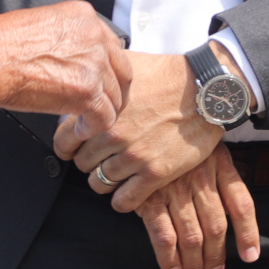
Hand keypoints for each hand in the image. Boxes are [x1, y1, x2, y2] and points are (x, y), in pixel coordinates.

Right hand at [0, 2, 132, 132]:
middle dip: (114, 92)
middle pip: (122, 71)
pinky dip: (94, 127)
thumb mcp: (42, 24)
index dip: (108, 69)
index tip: (102, 82)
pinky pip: (105, 117)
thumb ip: (67, 37)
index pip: (112, 46)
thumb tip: (73, 58)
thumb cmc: (1, 45)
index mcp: (83, 17)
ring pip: (115, 96)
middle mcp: (94, 36)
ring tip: (85, 122)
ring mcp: (93, 64)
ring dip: (102, 112)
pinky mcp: (86, 91)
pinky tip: (80, 129)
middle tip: (104, 106)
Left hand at [53, 50, 219, 211]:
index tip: (74, 146)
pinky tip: (129, 188)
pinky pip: (124, 201)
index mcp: (102, 111)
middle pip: (82, 164)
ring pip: (99, 184)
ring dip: (105, 180)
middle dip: (89, 161)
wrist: (205, 91)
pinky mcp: (156, 173)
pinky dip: (123, 199)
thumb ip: (97, 78)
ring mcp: (134, 156)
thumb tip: (78, 85)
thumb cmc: (166, 76)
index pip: (63, 140)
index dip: (68, 144)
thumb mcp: (124, 67)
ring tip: (116, 171)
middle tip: (102, 156)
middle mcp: (113, 136)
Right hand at [136, 144, 259, 268]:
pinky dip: (168, 257)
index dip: (248, 233)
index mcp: (219, 163)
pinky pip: (163, 234)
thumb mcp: (207, 144)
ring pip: (191, 235)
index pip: (241, 204)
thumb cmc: (178, 135)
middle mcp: (200, 177)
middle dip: (216, 256)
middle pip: (216, 226)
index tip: (250, 256)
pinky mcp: (149, 196)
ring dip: (193, 262)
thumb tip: (233, 208)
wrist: (147, 115)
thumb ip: (221, 173)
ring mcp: (174, 188)